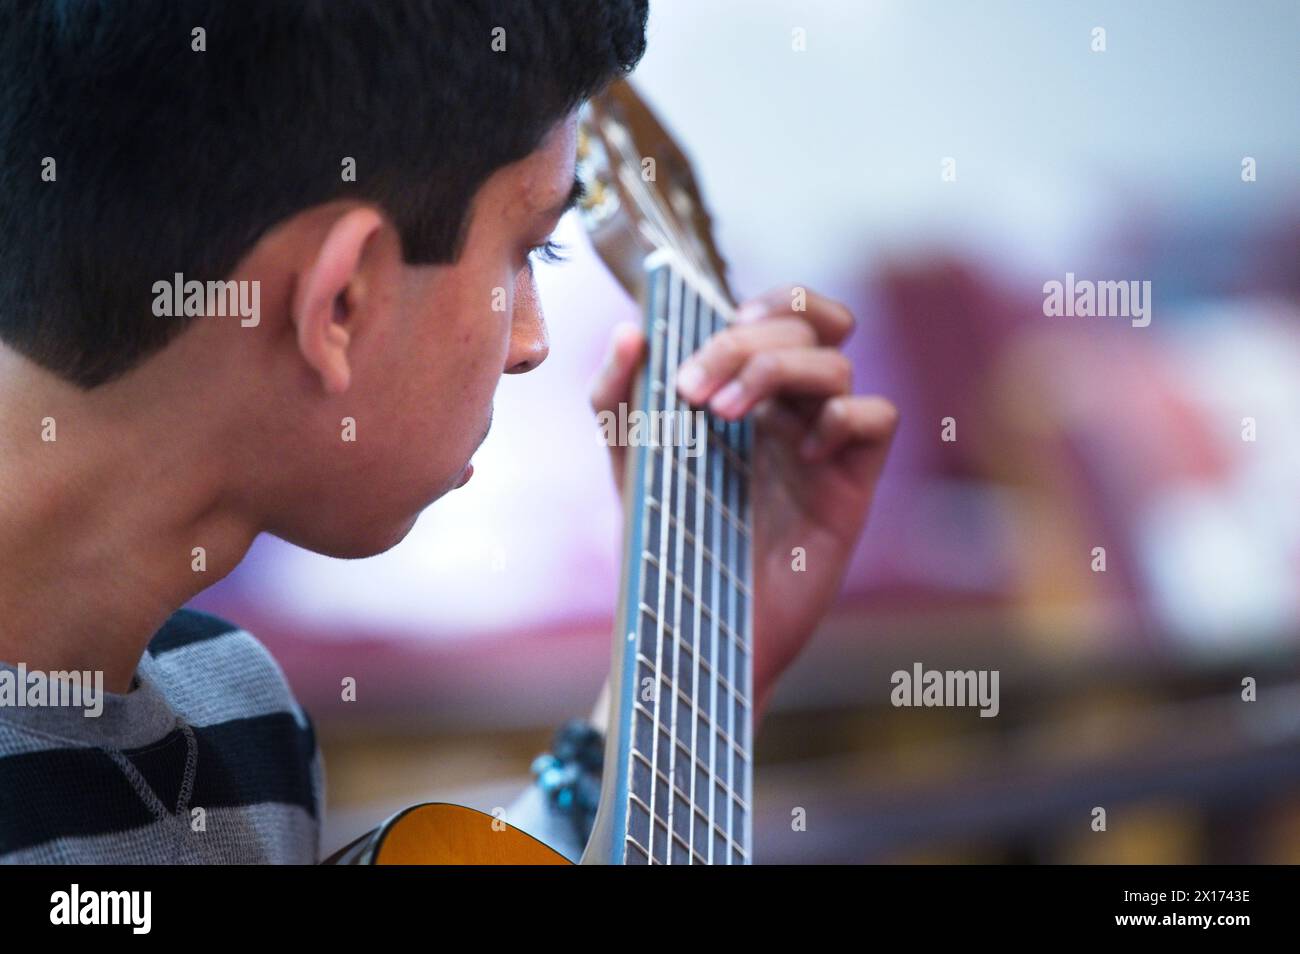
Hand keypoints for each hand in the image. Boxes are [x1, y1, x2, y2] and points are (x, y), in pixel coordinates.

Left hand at [590, 285, 897, 721]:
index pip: (786, 312)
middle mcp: (793, 409)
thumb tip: (633, 328)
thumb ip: (619, 395)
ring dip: (777, 373)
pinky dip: (843, 419)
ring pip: (837, 365)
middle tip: (694, 393)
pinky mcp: (851, 485)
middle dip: (746, 346)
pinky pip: (878, 418)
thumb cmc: (668, 541)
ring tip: (722, 418)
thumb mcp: (630, 461)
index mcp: (749, 390)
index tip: (722, 324)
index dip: (768, 302)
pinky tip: (803, 454)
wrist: (691, 621)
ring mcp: (824, 444)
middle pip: (807, 330)